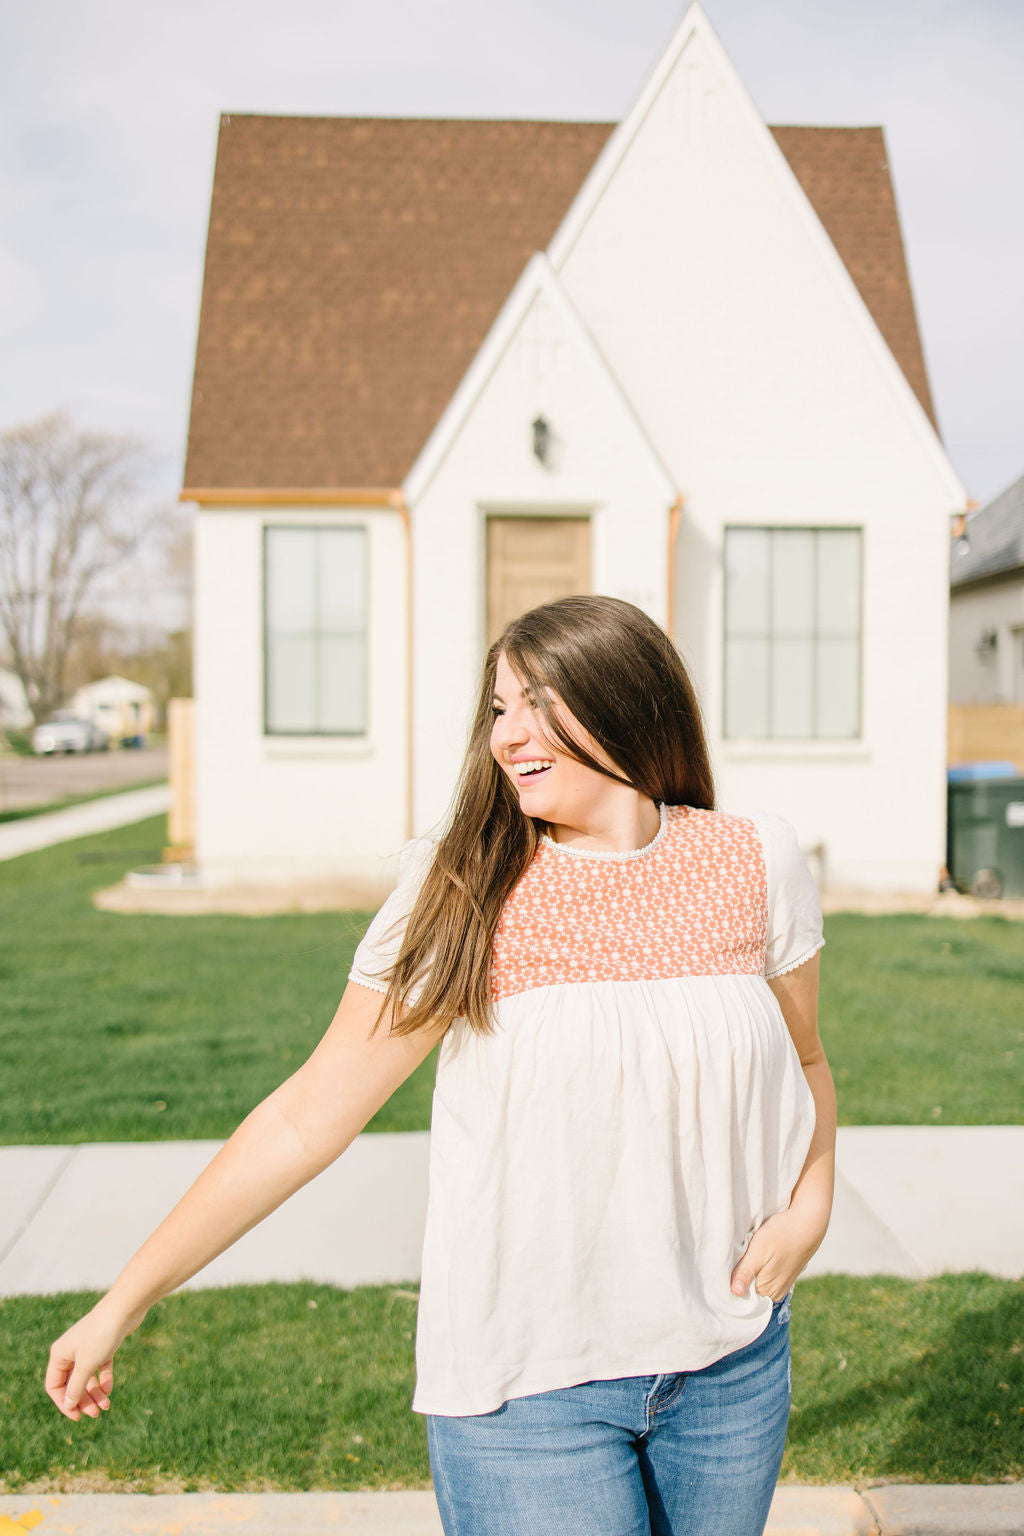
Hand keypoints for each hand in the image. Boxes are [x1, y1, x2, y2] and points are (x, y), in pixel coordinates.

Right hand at [45, 1298, 142, 1420]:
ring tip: (106, 1406)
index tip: (77, 1416)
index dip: (63, 1403)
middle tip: (95, 1414)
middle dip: (82, 1400)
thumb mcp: (87, 1364)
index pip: (54, 1386)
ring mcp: (88, 1348)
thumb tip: (68, 1405)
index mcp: (59, 1354)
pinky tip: (109, 1390)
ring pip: (87, 1377)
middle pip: (72, 1384)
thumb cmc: (102, 1334)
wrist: (125, 1308)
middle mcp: (71, 1351)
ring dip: (94, 1393)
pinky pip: (100, 1368)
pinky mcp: (104, 1345)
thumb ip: (76, 1387)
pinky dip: (104, 1379)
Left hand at [729, 1203, 828, 1301]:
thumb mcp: (758, 1250)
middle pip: (747, 1291)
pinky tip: (756, 1256)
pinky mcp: (782, 1277)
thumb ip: (745, 1273)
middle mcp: (774, 1294)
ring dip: (748, 1272)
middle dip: (737, 1278)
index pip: (740, 1297)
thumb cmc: (782, 1234)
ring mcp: (780, 1286)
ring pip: (755, 1284)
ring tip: (746, 1256)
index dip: (729, 1284)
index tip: (721, 1272)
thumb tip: (735, 1293)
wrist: (807, 1224)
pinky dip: (757, 1269)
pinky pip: (763, 1278)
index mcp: (767, 1291)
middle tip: (732, 1260)